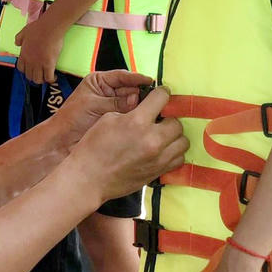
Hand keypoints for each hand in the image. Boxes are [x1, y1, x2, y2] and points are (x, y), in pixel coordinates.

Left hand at [14, 12, 64, 83]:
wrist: (50, 28)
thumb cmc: (38, 28)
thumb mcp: (24, 32)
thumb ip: (19, 38)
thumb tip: (17, 43)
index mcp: (23, 54)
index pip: (21, 68)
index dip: (26, 70)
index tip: (31, 68)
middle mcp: (30, 61)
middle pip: (29, 76)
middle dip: (34, 76)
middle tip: (40, 73)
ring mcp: (39, 64)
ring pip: (38, 80)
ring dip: (42, 80)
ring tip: (46, 76)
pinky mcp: (49, 64)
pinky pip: (48, 78)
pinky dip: (51, 79)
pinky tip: (54, 76)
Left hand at [53, 69, 154, 143]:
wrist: (63, 140)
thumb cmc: (71, 118)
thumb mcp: (93, 105)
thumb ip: (114, 102)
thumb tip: (135, 99)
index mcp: (99, 81)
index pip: (122, 76)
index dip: (136, 78)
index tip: (150, 81)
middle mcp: (109, 91)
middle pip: (131, 88)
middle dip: (142, 93)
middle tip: (157, 97)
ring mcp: (114, 105)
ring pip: (133, 102)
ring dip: (142, 105)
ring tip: (156, 107)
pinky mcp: (118, 119)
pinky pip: (131, 115)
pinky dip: (139, 116)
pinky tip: (148, 117)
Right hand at [69, 86, 187, 203]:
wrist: (89, 178)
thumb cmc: (93, 148)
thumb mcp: (108, 119)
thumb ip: (130, 111)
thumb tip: (145, 109)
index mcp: (137, 121)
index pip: (162, 98)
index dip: (161, 93)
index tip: (161, 95)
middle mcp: (152, 140)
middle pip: (177, 122)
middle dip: (169, 118)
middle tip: (159, 120)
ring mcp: (158, 158)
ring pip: (182, 141)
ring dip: (174, 136)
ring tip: (162, 136)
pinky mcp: (158, 172)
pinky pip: (179, 159)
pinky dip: (174, 152)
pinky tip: (162, 150)